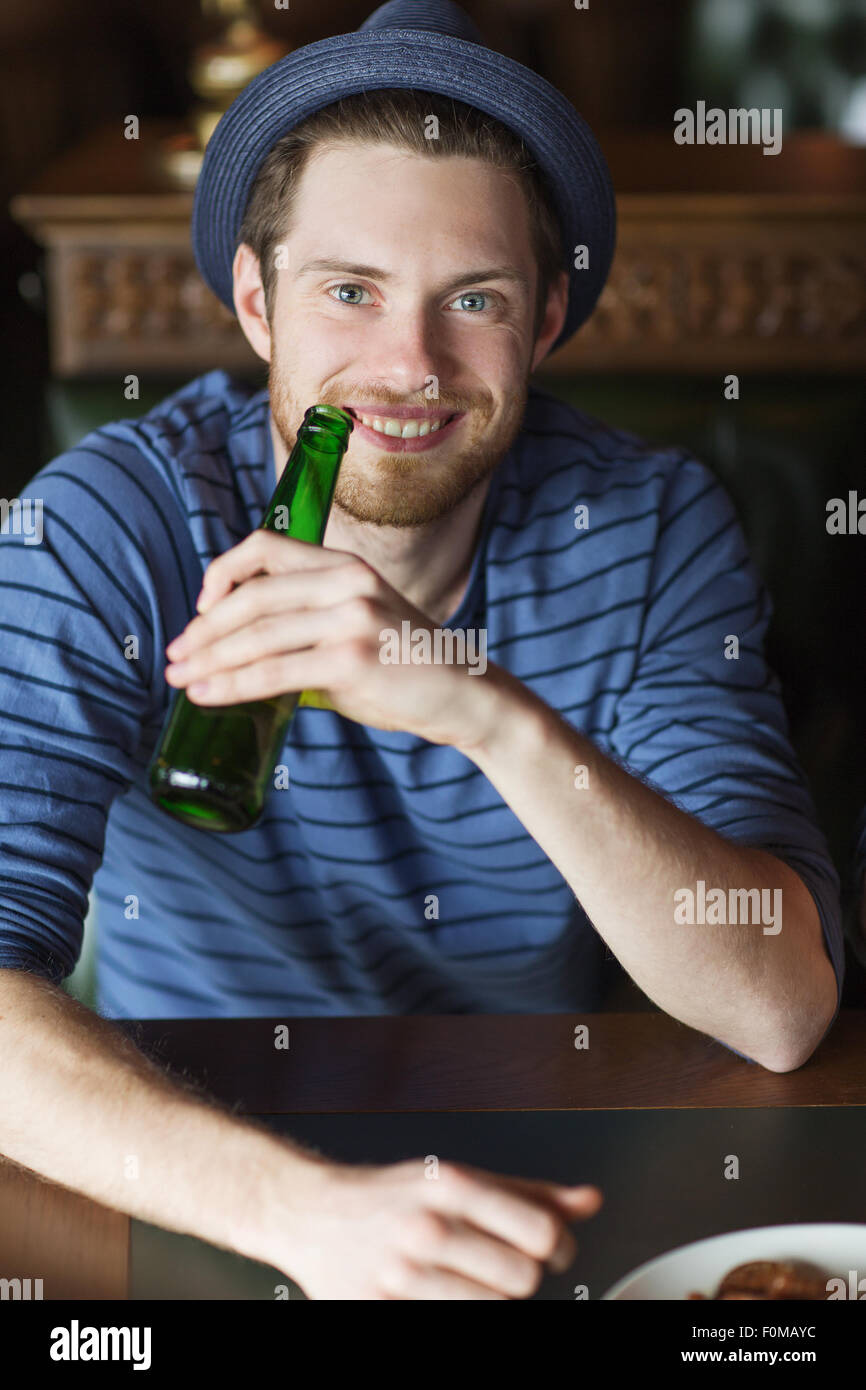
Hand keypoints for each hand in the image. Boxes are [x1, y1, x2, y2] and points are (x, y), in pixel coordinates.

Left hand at [164, 531, 501, 750]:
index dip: (221, 573)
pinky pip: (274, 672)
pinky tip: (208, 696)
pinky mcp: (351, 659)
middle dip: (203, 630)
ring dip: (209, 660)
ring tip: (181, 680)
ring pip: (256, 636)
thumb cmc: (403, 669)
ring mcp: (350, 618)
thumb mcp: (355, 628)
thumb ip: (305, 628)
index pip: (265, 548)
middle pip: (251, 597)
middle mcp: (346, 582)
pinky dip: (233, 685)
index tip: (199, 607)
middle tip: (175, 656)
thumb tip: (239, 653)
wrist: (463, 696)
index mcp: (344, 566)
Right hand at [271, 1156, 602, 1300]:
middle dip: (524, 1278)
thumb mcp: (459, 1178)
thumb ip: (529, 1193)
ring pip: (493, 1309)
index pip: (543, 1232)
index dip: (559, 1247)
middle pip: (524, 1280)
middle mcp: (428, 1228)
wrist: (312, 1215)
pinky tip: (447, 1296)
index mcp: (453, 1186)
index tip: (547, 1248)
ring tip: (471, 1283)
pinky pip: (451, 1323)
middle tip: (504, 1268)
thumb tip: (589, 1200)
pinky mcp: (383, 1310)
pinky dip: (460, 1311)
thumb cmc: (393, 1197)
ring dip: (491, 1300)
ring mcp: (403, 1276)